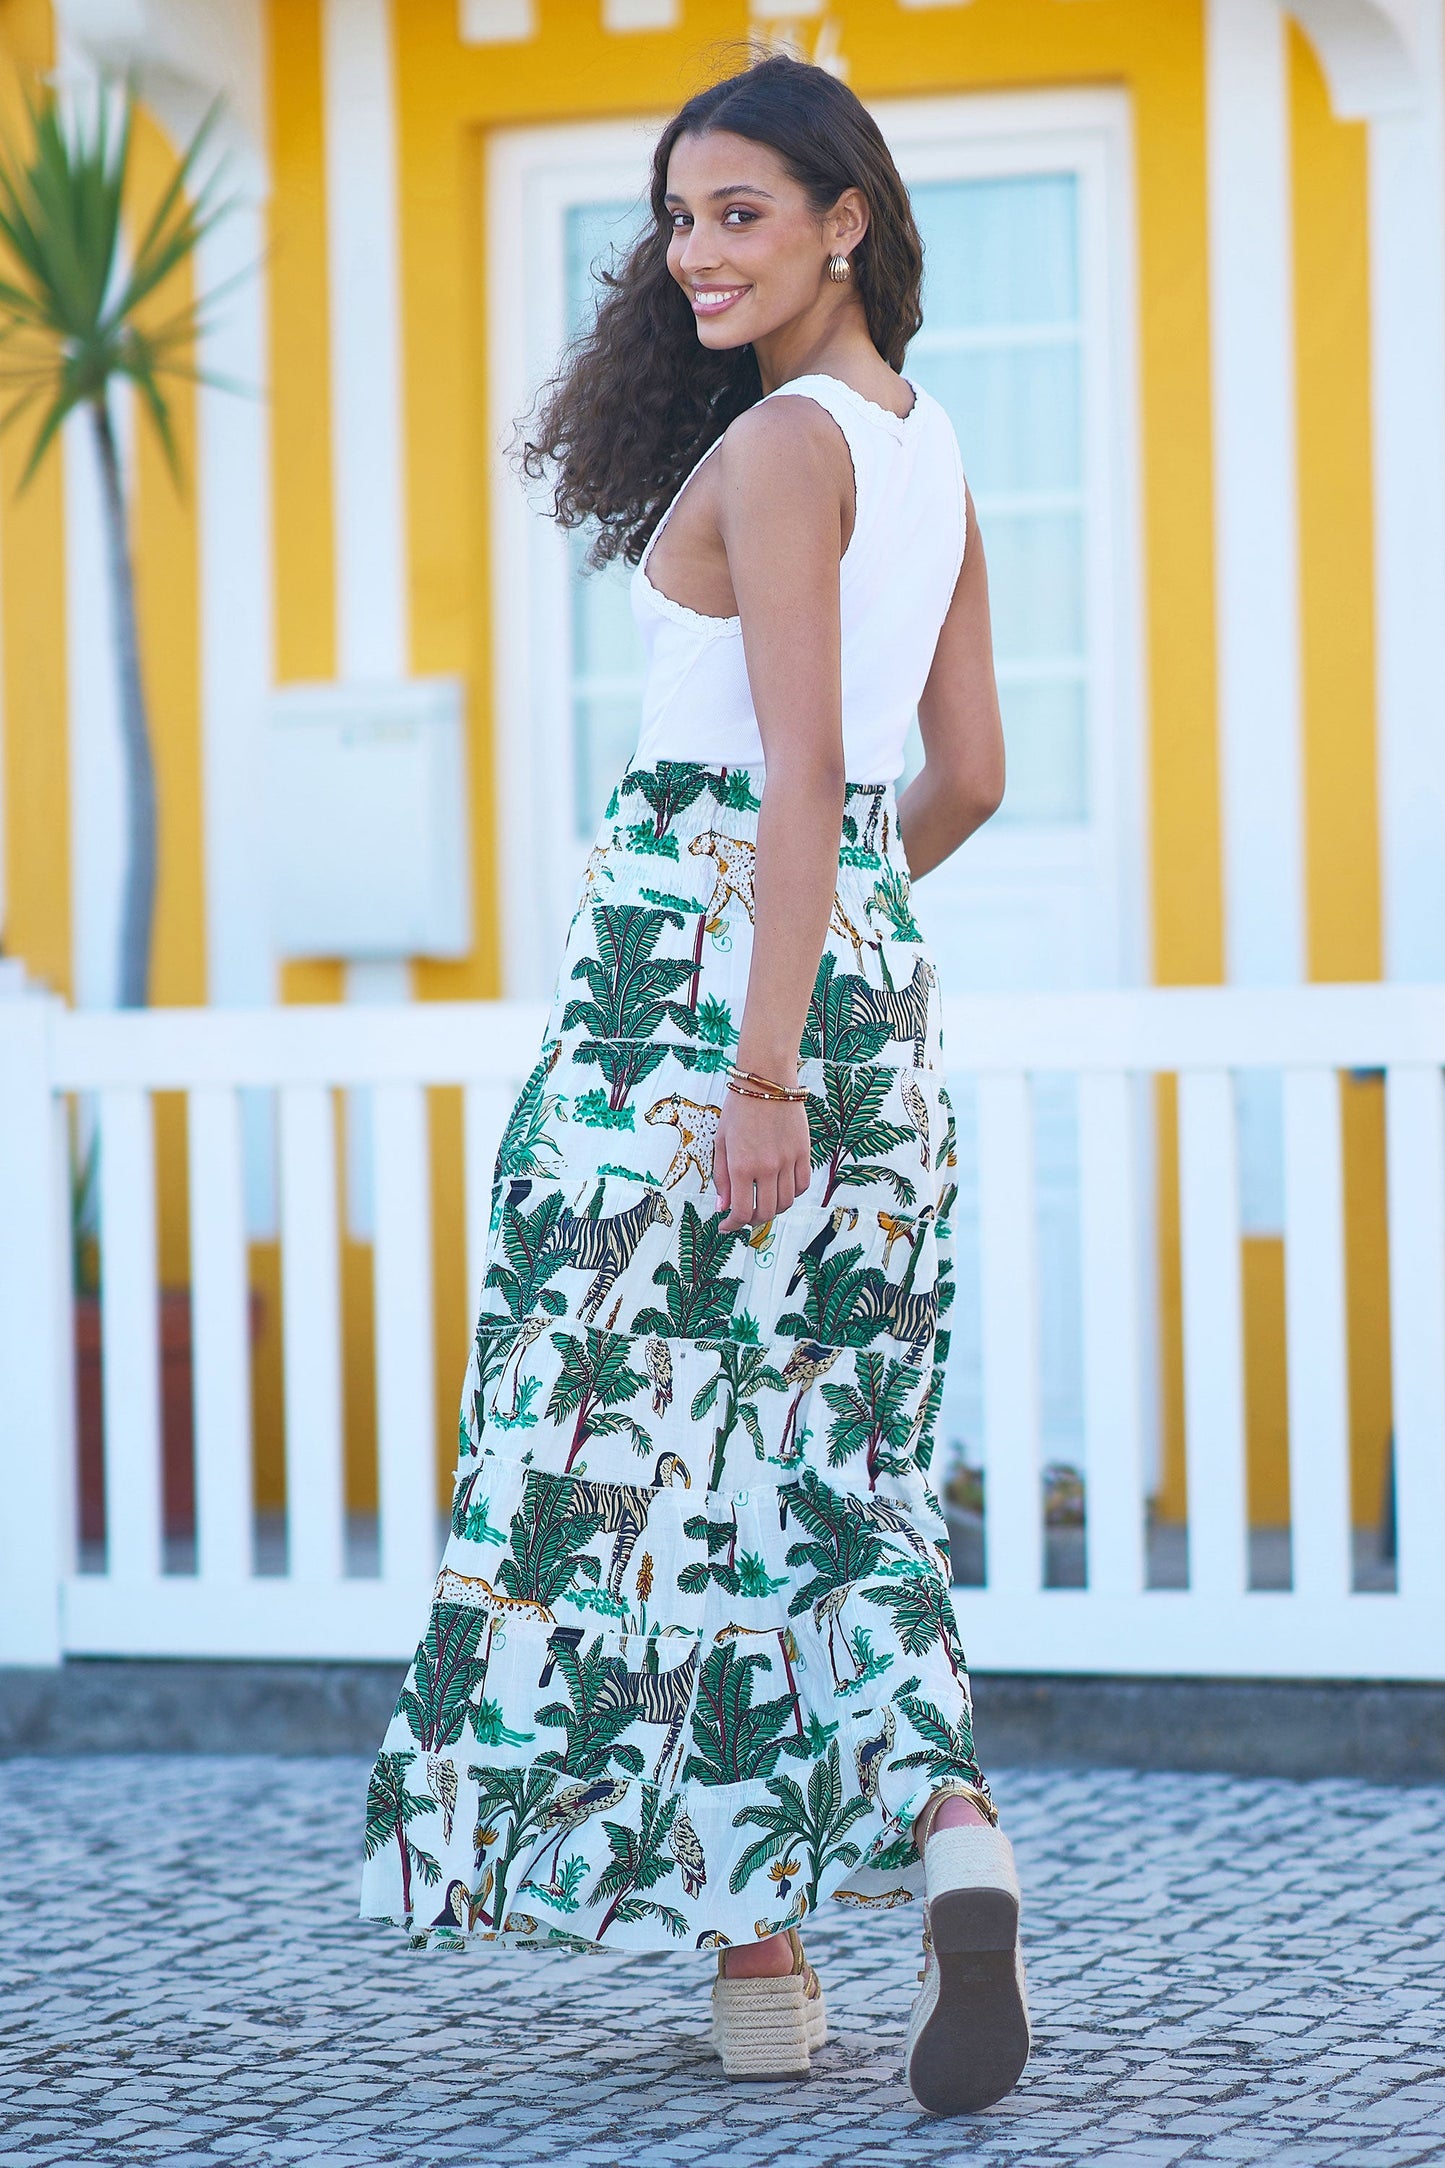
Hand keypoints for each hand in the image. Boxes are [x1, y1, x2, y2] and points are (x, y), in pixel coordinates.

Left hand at [713, 1091, 812, 1232]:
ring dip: (773, 1209)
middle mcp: (767, 1167)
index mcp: (741, 1166)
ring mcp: (788, 1161)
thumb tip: (723, 1207)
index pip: (740, 1211)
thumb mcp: (721, 1142)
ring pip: (786, 1202)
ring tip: (763, 1203)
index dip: (732, 1225)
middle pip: (766, 1212)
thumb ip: (722, 1177)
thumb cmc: (739, 1108)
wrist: (767, 1081)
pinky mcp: (803, 1152)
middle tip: (744, 1216)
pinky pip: (802, 1185)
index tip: (726, 1225)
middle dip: (752, 1220)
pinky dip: (792, 1193)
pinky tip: (781, 1188)